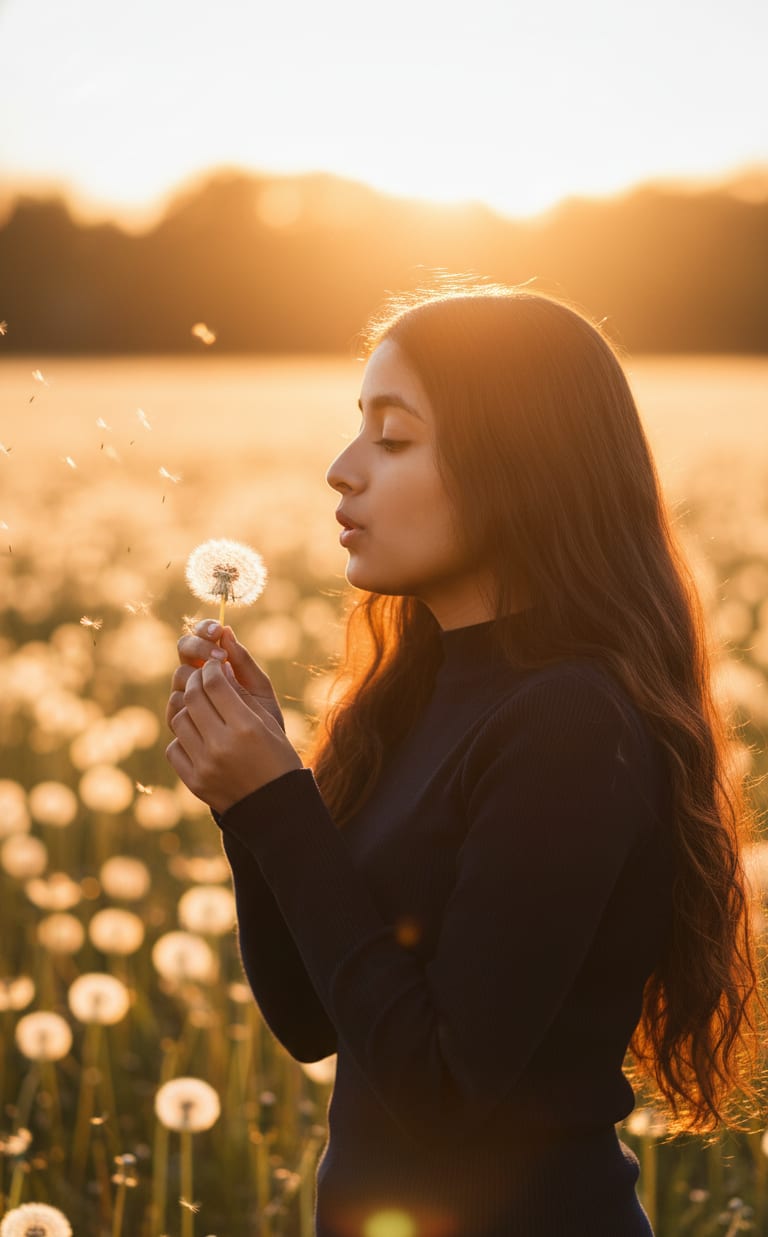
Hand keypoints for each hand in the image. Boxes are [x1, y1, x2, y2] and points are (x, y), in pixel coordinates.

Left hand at [166, 657, 301, 813]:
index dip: (211, 669)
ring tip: (200, 708)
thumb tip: (219, 670)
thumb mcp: (268, 723)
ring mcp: (205, 765)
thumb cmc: (278, 758)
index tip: (214, 667)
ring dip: (188, 708)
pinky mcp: (194, 782)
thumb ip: (242, 695)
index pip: (215, 684)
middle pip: (193, 697)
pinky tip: (197, 736)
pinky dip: (183, 737)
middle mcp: (222, 745)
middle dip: (196, 682)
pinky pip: (174, 747)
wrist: (274, 807)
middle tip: (202, 680)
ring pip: (179, 720)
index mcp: (246, 728)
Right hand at [167, 621, 284, 732]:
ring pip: (179, 677)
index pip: (201, 635)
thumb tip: (227, 631)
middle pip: (183, 650)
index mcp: (216, 664)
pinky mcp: (179, 722)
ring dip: (196, 676)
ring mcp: (185, 699)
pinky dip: (189, 704)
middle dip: (198, 646)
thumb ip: (244, 663)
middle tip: (219, 654)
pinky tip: (207, 712)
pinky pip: (176, 707)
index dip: (205, 628)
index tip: (217, 629)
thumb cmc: (264, 721)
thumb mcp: (259, 690)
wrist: (263, 762)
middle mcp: (197, 677)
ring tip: (220, 687)